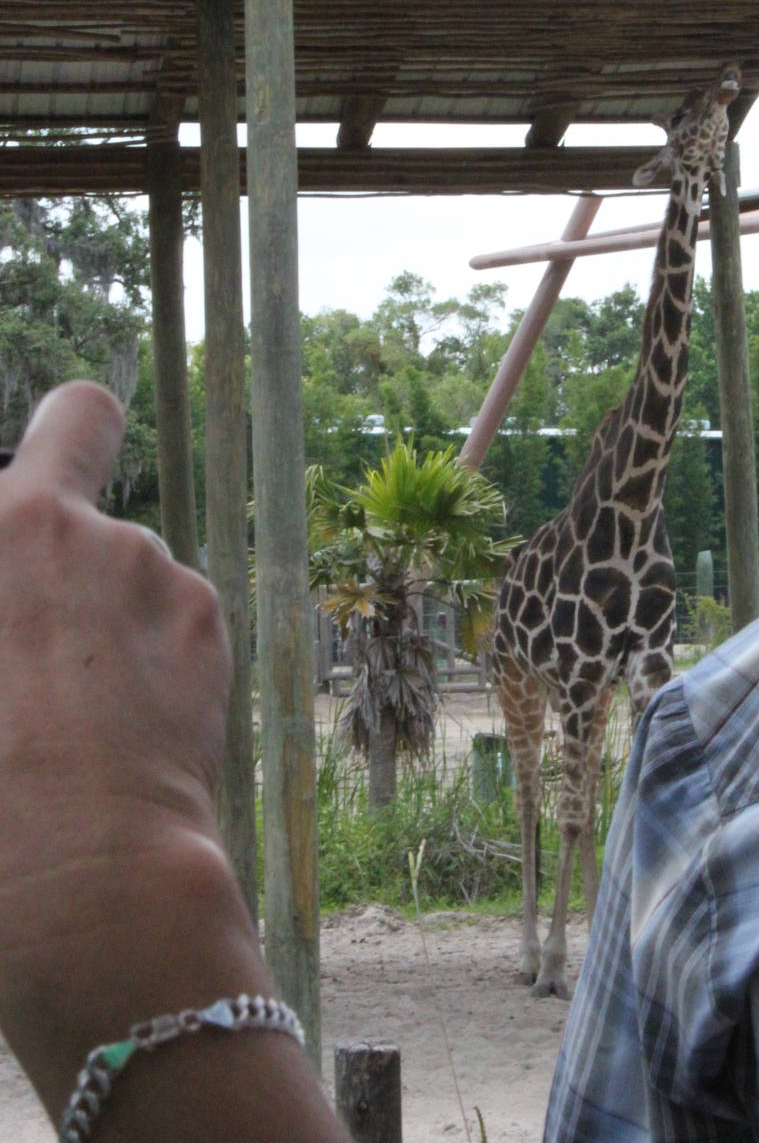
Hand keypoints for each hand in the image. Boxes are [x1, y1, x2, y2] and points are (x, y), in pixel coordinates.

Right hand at [0, 382, 235, 1105]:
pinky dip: (152, 650)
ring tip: (75, 713)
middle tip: (46, 614)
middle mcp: (71, 523)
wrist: (74, 871)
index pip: (70, 421)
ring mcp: (146, 562)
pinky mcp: (204, 613)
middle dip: (68, 500)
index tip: (38, 508)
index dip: (57, 444)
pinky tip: (127, 725)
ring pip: (125, 563)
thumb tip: (29, 628)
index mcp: (1, 529)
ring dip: (105, 608)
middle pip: (80, 456)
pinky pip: (169, 613)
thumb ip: (13, 596)